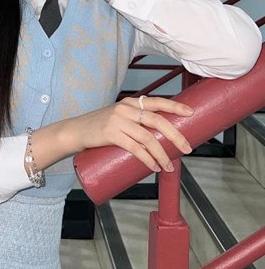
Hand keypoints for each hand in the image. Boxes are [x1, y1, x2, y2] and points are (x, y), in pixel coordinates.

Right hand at [71, 96, 193, 171]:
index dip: (175, 107)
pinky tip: (154, 167)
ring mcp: (118, 121)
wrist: (76, 131)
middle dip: (175, 135)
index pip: (157, 101)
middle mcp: (126, 108)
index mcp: (130, 102)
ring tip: (169, 166)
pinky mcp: (111, 134)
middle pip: (157, 120)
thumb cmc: (100, 126)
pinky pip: (135, 148)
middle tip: (187, 148)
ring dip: (162, 154)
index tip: (190, 113)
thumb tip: (161, 137)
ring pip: (147, 138)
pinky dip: (148, 159)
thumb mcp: (119, 117)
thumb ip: (136, 122)